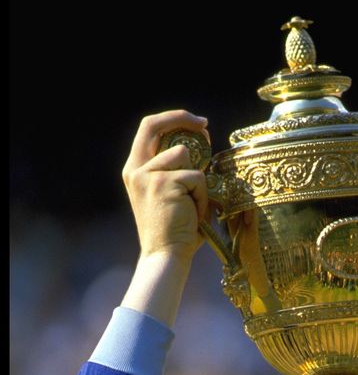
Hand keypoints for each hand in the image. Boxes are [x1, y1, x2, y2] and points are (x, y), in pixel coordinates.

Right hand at [121, 110, 210, 263]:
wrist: (165, 255)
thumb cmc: (175, 227)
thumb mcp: (170, 192)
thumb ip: (177, 168)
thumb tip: (200, 145)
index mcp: (136, 170)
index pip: (148, 128)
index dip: (173, 119)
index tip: (197, 123)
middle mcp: (136, 169)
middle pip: (155, 125)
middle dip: (183, 119)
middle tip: (206, 126)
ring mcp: (148, 175)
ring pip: (185, 155)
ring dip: (198, 178)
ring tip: (194, 203)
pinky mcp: (164, 183)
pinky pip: (197, 177)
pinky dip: (203, 195)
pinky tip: (194, 212)